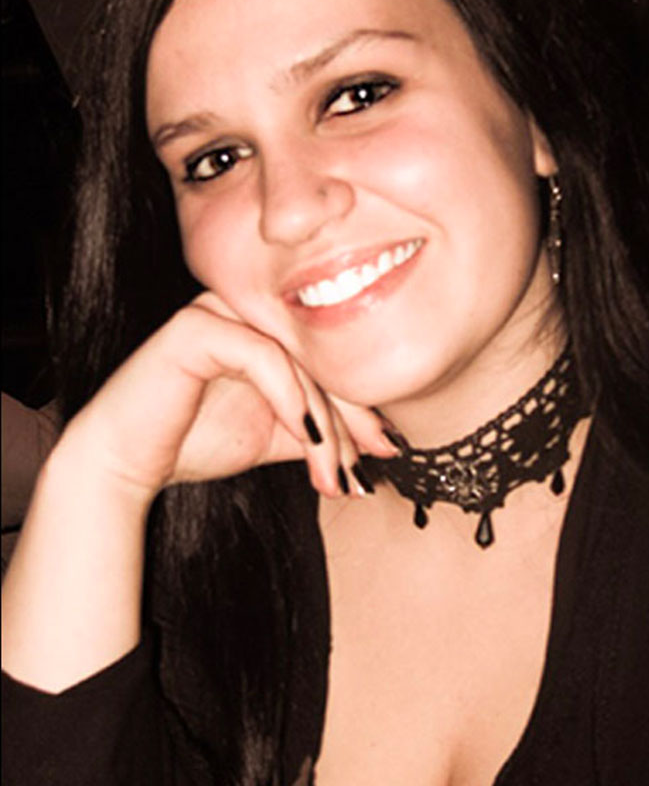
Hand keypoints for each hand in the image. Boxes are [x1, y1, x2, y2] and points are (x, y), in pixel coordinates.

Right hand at [62, 292, 394, 503]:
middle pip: (319, 359)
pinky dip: (290, 400)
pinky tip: (305, 439)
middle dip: (349, 421)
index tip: (386, 451)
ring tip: (331, 474)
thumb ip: (322, 428)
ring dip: (322, 424)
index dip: (360, 406)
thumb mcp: (276, 434)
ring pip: (297, 362)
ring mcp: (218, 311)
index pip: (326, 361)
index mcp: (262, 328)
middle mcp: (244, 310)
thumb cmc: (194, 442)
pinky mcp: (197, 326)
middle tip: (365, 469)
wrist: (126, 464)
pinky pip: (262, 357)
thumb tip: (385, 442)